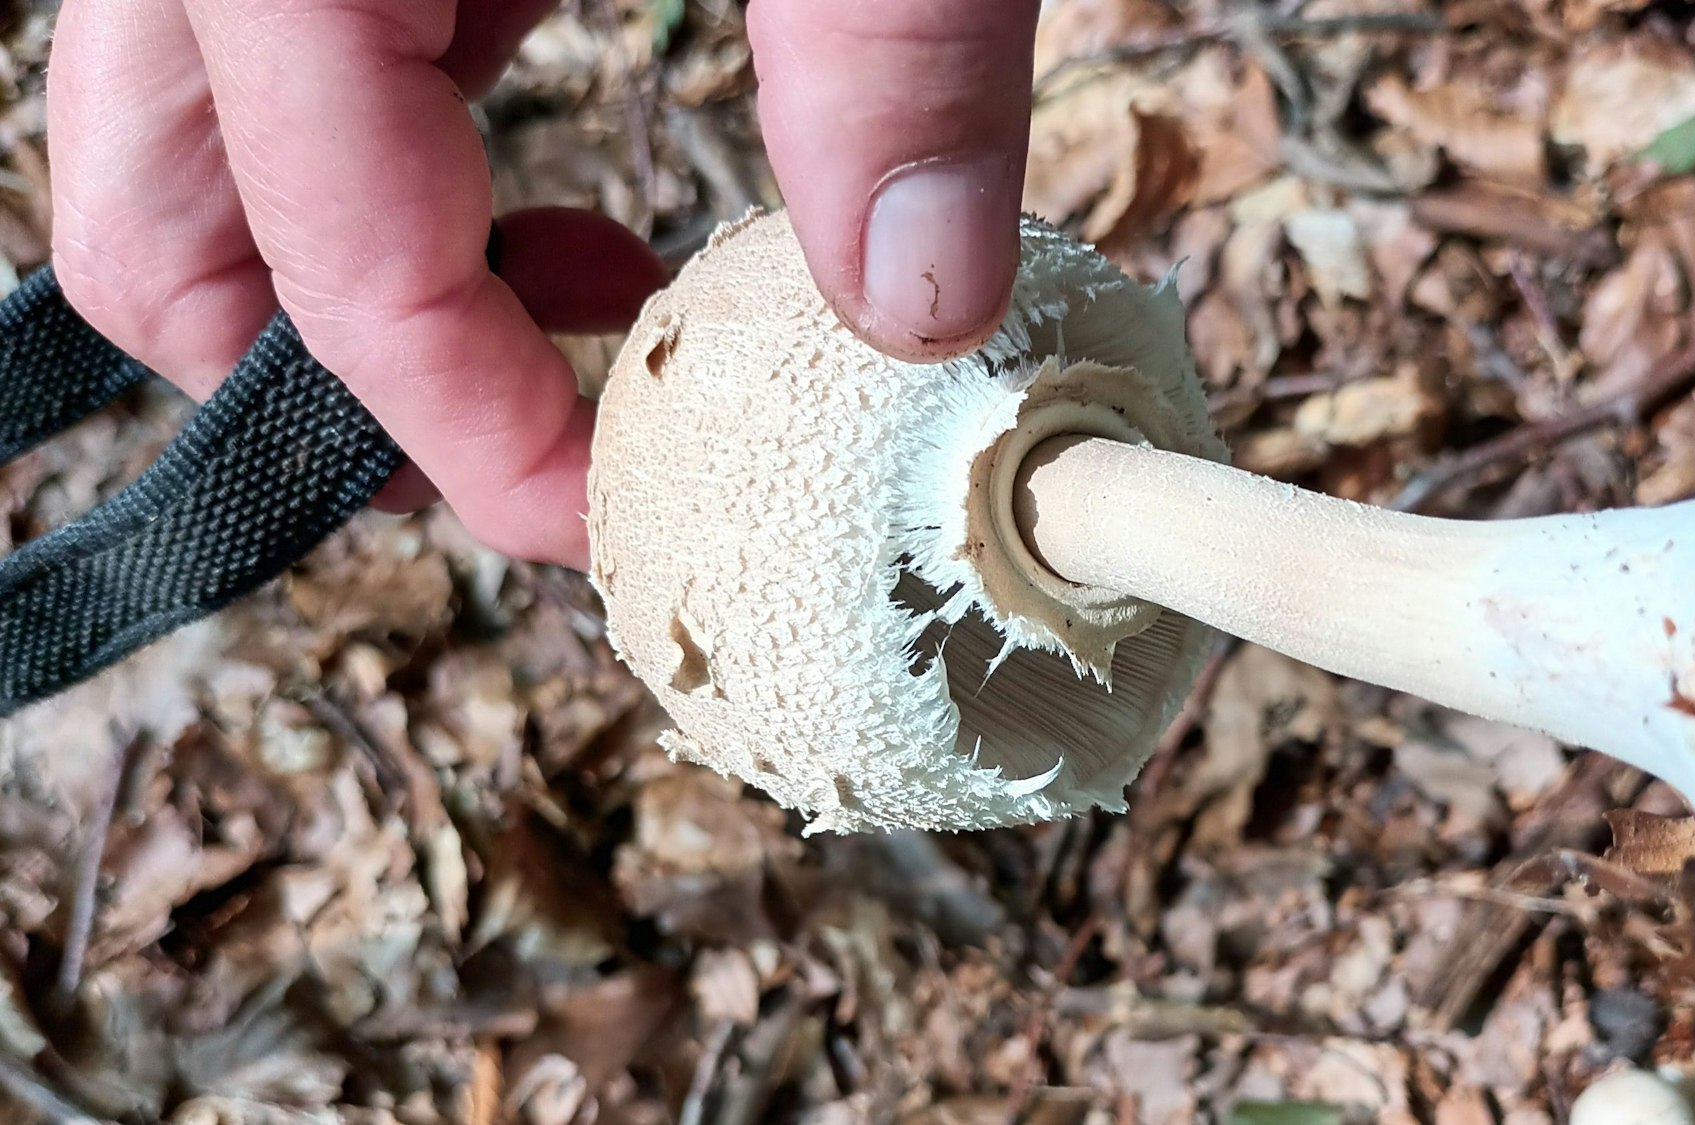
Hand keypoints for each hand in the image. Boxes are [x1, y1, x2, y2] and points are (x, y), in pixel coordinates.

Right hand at [45, 0, 1037, 568]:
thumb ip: (890, 46)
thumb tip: (919, 300)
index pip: (326, 258)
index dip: (462, 432)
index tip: (607, 505)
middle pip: (170, 211)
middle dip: (329, 366)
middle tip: (537, 420)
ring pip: (222, 131)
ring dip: (363, 265)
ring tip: (587, 294)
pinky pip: (331, 39)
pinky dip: (422, 141)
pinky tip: (572, 165)